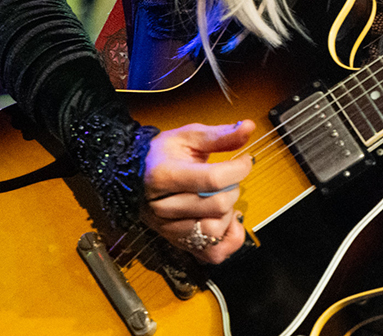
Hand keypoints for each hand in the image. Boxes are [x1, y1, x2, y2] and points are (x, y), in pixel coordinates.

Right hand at [139, 121, 254, 263]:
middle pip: (217, 206)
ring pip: (215, 231)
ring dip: (229, 215)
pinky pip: (213, 254)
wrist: (133, 175)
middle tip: (228, 179)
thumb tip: (249, 127)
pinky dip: (228, 240)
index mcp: (164, 175)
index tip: (244, 161)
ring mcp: (170, 229)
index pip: (212, 179)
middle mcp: (164, 207)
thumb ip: (220, 135)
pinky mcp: (179, 243)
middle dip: (233, 189)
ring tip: (222, 199)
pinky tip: (226, 222)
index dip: (238, 169)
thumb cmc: (162, 155)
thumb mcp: (188, 137)